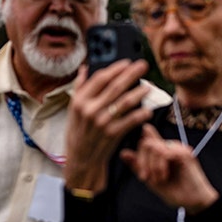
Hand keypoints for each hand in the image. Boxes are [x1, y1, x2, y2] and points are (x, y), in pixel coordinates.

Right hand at [65, 59, 153, 192]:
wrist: (82, 158)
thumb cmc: (78, 132)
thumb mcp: (72, 110)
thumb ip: (79, 88)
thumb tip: (84, 68)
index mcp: (80, 101)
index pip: (100, 78)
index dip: (116, 68)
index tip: (127, 62)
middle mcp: (90, 109)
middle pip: (116, 86)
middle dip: (132, 74)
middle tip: (143, 66)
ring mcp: (102, 122)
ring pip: (126, 101)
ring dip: (140, 92)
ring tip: (148, 86)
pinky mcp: (113, 134)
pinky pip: (131, 120)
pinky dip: (141, 114)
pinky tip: (148, 109)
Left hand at [120, 124, 218, 213]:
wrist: (193, 202)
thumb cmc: (175, 191)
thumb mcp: (151, 179)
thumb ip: (139, 165)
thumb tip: (123, 152)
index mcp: (163, 151)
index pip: (145, 142)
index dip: (138, 157)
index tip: (142, 177)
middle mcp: (171, 146)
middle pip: (146, 143)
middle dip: (142, 162)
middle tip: (147, 179)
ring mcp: (178, 148)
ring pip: (154, 146)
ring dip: (152, 166)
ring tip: (159, 179)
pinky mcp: (185, 153)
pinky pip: (164, 152)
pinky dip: (160, 166)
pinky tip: (164, 176)